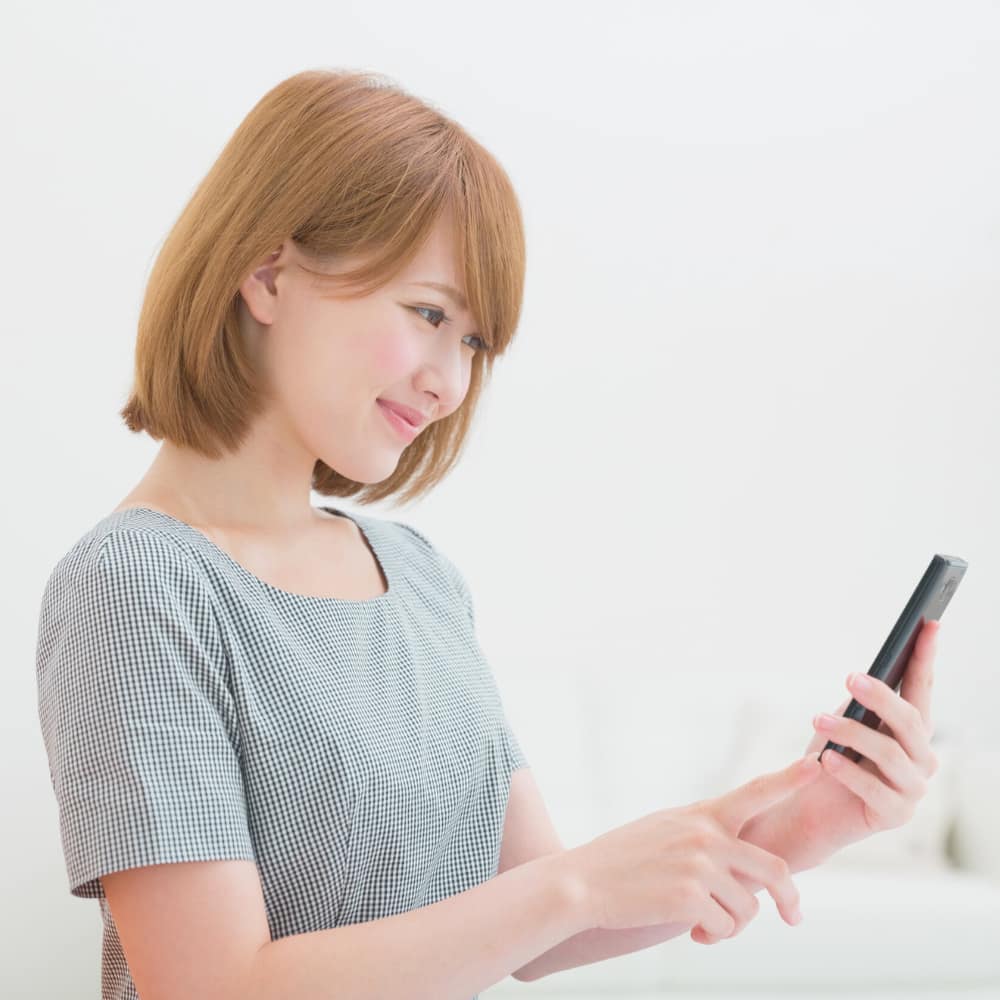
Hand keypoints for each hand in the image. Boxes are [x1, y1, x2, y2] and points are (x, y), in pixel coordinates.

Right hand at [562, 755, 821, 939]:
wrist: (582, 883)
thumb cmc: (622, 860)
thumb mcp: (665, 830)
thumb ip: (705, 835)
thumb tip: (741, 859)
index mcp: (700, 815)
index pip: (754, 793)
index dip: (789, 779)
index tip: (817, 765)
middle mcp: (705, 836)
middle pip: (773, 869)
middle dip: (789, 898)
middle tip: (794, 917)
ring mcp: (698, 866)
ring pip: (749, 908)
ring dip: (733, 924)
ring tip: (704, 923)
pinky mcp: (689, 898)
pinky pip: (726, 927)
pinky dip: (715, 936)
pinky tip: (693, 932)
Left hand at [797, 618, 940, 843]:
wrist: (809, 809)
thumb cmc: (828, 758)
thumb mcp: (843, 723)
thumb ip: (861, 704)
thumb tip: (864, 679)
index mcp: (910, 730)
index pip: (922, 687)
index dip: (926, 656)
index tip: (929, 624)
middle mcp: (921, 757)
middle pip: (909, 720)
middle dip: (881, 697)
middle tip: (850, 678)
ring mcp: (913, 788)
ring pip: (889, 753)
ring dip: (852, 734)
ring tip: (818, 722)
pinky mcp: (896, 815)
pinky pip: (874, 789)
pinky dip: (848, 772)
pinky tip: (826, 761)